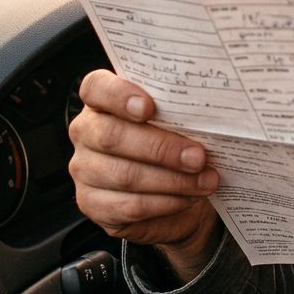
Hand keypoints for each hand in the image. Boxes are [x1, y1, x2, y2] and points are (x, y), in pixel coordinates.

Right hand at [68, 69, 222, 282]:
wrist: (175, 192)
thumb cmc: (174, 141)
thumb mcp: (175, 118)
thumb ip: (178, 108)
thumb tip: (208, 106)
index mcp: (101, 101)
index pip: (96, 88)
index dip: (119, 96)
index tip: (149, 107)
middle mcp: (86, 132)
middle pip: (113, 136)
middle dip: (161, 148)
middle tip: (198, 156)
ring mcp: (85, 170)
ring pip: (125, 175)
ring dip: (173, 180)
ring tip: (205, 180)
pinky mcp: (94, 205)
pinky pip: (130, 206)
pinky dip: (166, 202)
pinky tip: (189, 197)